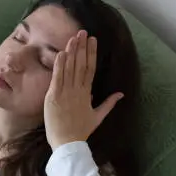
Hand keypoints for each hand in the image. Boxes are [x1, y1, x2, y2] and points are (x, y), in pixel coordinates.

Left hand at [44, 30, 123, 149]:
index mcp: (87, 93)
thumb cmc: (80, 131)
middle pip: (81, 64)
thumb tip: (121, 94)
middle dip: (82, 47)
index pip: (90, 68)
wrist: (67, 144)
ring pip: (69, 68)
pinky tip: (61, 53)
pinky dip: (59, 65)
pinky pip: (57, 78)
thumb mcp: (98, 116)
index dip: (92, 53)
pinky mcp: (54, 97)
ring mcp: (65, 93)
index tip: (93, 40)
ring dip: (71, 52)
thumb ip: (109, 103)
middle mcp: (77, 90)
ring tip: (73, 38)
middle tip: (83, 31)